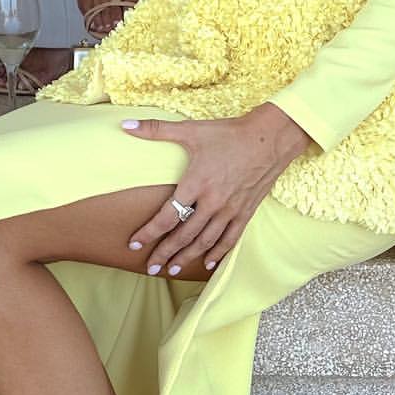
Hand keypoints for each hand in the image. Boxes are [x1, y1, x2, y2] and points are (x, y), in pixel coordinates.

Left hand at [122, 104, 312, 274]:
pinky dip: (218, 253)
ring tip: (172, 270)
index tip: (134, 244)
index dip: (149, 232)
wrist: (269, 139)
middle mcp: (212, 202)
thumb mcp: (190, 129)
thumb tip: (125, 125)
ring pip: (205, 241)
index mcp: (196, 183)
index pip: (167, 216)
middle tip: (150, 268)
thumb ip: (155, 129)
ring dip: (187, 257)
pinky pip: (230, 239)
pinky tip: (207, 264)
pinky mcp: (246, 212)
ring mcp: (230, 210)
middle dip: (165, 253)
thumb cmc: (228, 133)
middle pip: (184, 235)